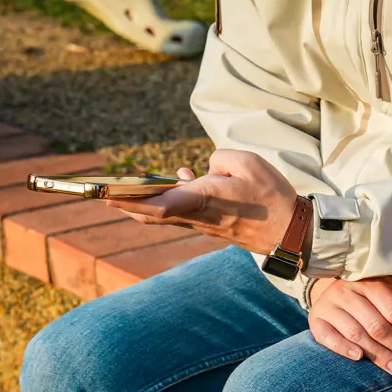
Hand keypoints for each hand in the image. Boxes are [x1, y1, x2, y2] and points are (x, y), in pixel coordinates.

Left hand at [108, 149, 296, 252]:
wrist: (291, 233)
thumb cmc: (271, 196)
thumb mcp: (249, 161)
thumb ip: (219, 158)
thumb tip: (205, 170)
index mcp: (205, 198)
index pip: (160, 202)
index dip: (130, 199)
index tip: (106, 196)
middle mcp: (199, 215)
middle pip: (152, 213)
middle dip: (125, 204)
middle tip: (100, 194)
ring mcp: (204, 225)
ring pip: (164, 215)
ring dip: (143, 204)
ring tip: (125, 190)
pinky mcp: (212, 228)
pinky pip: (182, 214)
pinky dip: (169, 201)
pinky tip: (178, 182)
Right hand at [308, 277, 391, 374]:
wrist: (335, 286)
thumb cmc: (376, 290)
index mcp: (372, 281)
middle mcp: (348, 291)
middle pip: (377, 325)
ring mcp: (329, 305)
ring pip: (356, 333)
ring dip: (378, 354)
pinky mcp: (315, 319)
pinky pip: (327, 336)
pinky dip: (342, 348)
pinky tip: (358, 358)